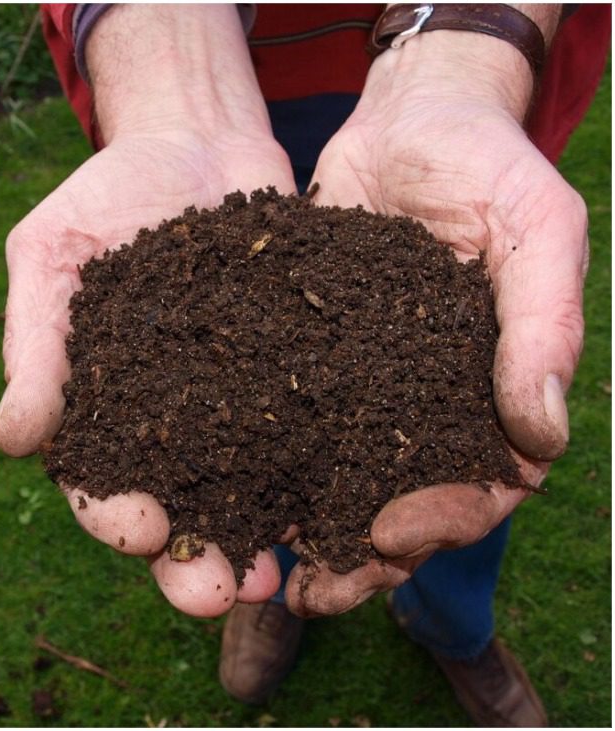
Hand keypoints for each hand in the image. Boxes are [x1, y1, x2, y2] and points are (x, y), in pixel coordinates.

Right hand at [0, 4, 299, 616]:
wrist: (195, 139)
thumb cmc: (106, 195)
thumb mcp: (52, 254)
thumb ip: (36, 343)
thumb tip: (15, 441)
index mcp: (98, 411)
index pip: (97, 483)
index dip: (114, 516)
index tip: (139, 530)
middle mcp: (166, 426)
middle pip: (176, 513)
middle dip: (192, 563)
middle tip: (218, 593)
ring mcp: (234, 410)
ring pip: (246, 497)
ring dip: (260, 544)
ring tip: (282, 579)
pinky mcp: (295, 383)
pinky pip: (308, 441)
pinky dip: (323, 483)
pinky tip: (344, 511)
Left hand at [288, 29, 585, 616]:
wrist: (407, 119)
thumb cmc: (488, 165)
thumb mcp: (537, 227)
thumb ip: (542, 324)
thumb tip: (541, 438)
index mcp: (491, 395)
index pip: (479, 488)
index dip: (439, 523)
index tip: (386, 536)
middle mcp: (423, 408)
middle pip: (394, 509)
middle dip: (353, 559)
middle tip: (302, 592)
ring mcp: (359, 391)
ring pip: (328, 483)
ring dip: (292, 532)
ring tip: (248, 569)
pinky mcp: (299, 364)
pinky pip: (273, 426)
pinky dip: (247, 465)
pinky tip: (208, 493)